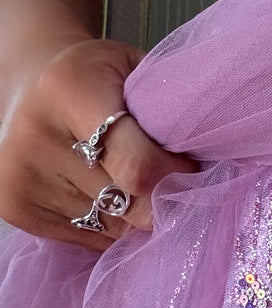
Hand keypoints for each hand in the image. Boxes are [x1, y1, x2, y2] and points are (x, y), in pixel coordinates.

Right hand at [0, 35, 197, 249]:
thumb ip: (171, 109)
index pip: (138, 168)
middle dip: (163, 200)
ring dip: (137, 215)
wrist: (30, 82)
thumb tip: (216, 166)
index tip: (192, 169)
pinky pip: (91, 238)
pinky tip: (106, 193)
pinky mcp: (14, 207)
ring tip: (133, 183)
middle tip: (174, 183)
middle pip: (129, 205)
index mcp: (69, 90)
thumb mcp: (135, 69)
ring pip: (113, 228)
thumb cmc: (98, 77)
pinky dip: (112, 225)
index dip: (176, 178)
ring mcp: (19, 176)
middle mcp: (34, 136)